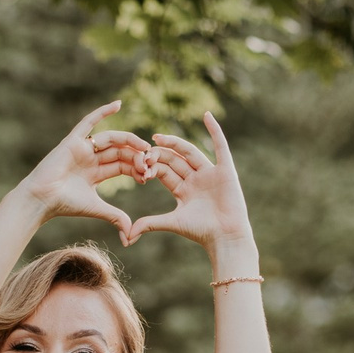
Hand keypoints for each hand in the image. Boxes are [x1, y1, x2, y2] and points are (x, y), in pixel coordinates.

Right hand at [15, 101, 151, 241]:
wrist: (42, 199)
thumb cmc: (65, 205)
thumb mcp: (97, 208)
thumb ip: (115, 216)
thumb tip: (131, 233)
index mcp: (96, 173)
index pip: (122, 165)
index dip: (137, 168)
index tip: (149, 175)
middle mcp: (91, 158)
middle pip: (120, 152)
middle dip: (136, 157)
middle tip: (150, 162)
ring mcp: (83, 148)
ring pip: (112, 139)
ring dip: (129, 141)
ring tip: (144, 146)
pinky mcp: (74, 140)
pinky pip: (89, 121)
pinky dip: (103, 112)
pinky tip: (118, 104)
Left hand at [123, 113, 253, 250]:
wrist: (225, 237)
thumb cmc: (201, 232)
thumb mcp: (173, 223)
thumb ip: (150, 224)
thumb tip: (127, 236)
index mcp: (183, 190)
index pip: (164, 172)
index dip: (152, 167)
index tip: (140, 165)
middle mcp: (196, 179)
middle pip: (174, 160)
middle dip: (159, 155)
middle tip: (145, 149)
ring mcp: (210, 173)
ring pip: (190, 152)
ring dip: (175, 142)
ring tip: (158, 137)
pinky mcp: (225, 170)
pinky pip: (220, 146)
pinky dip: (215, 131)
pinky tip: (207, 116)